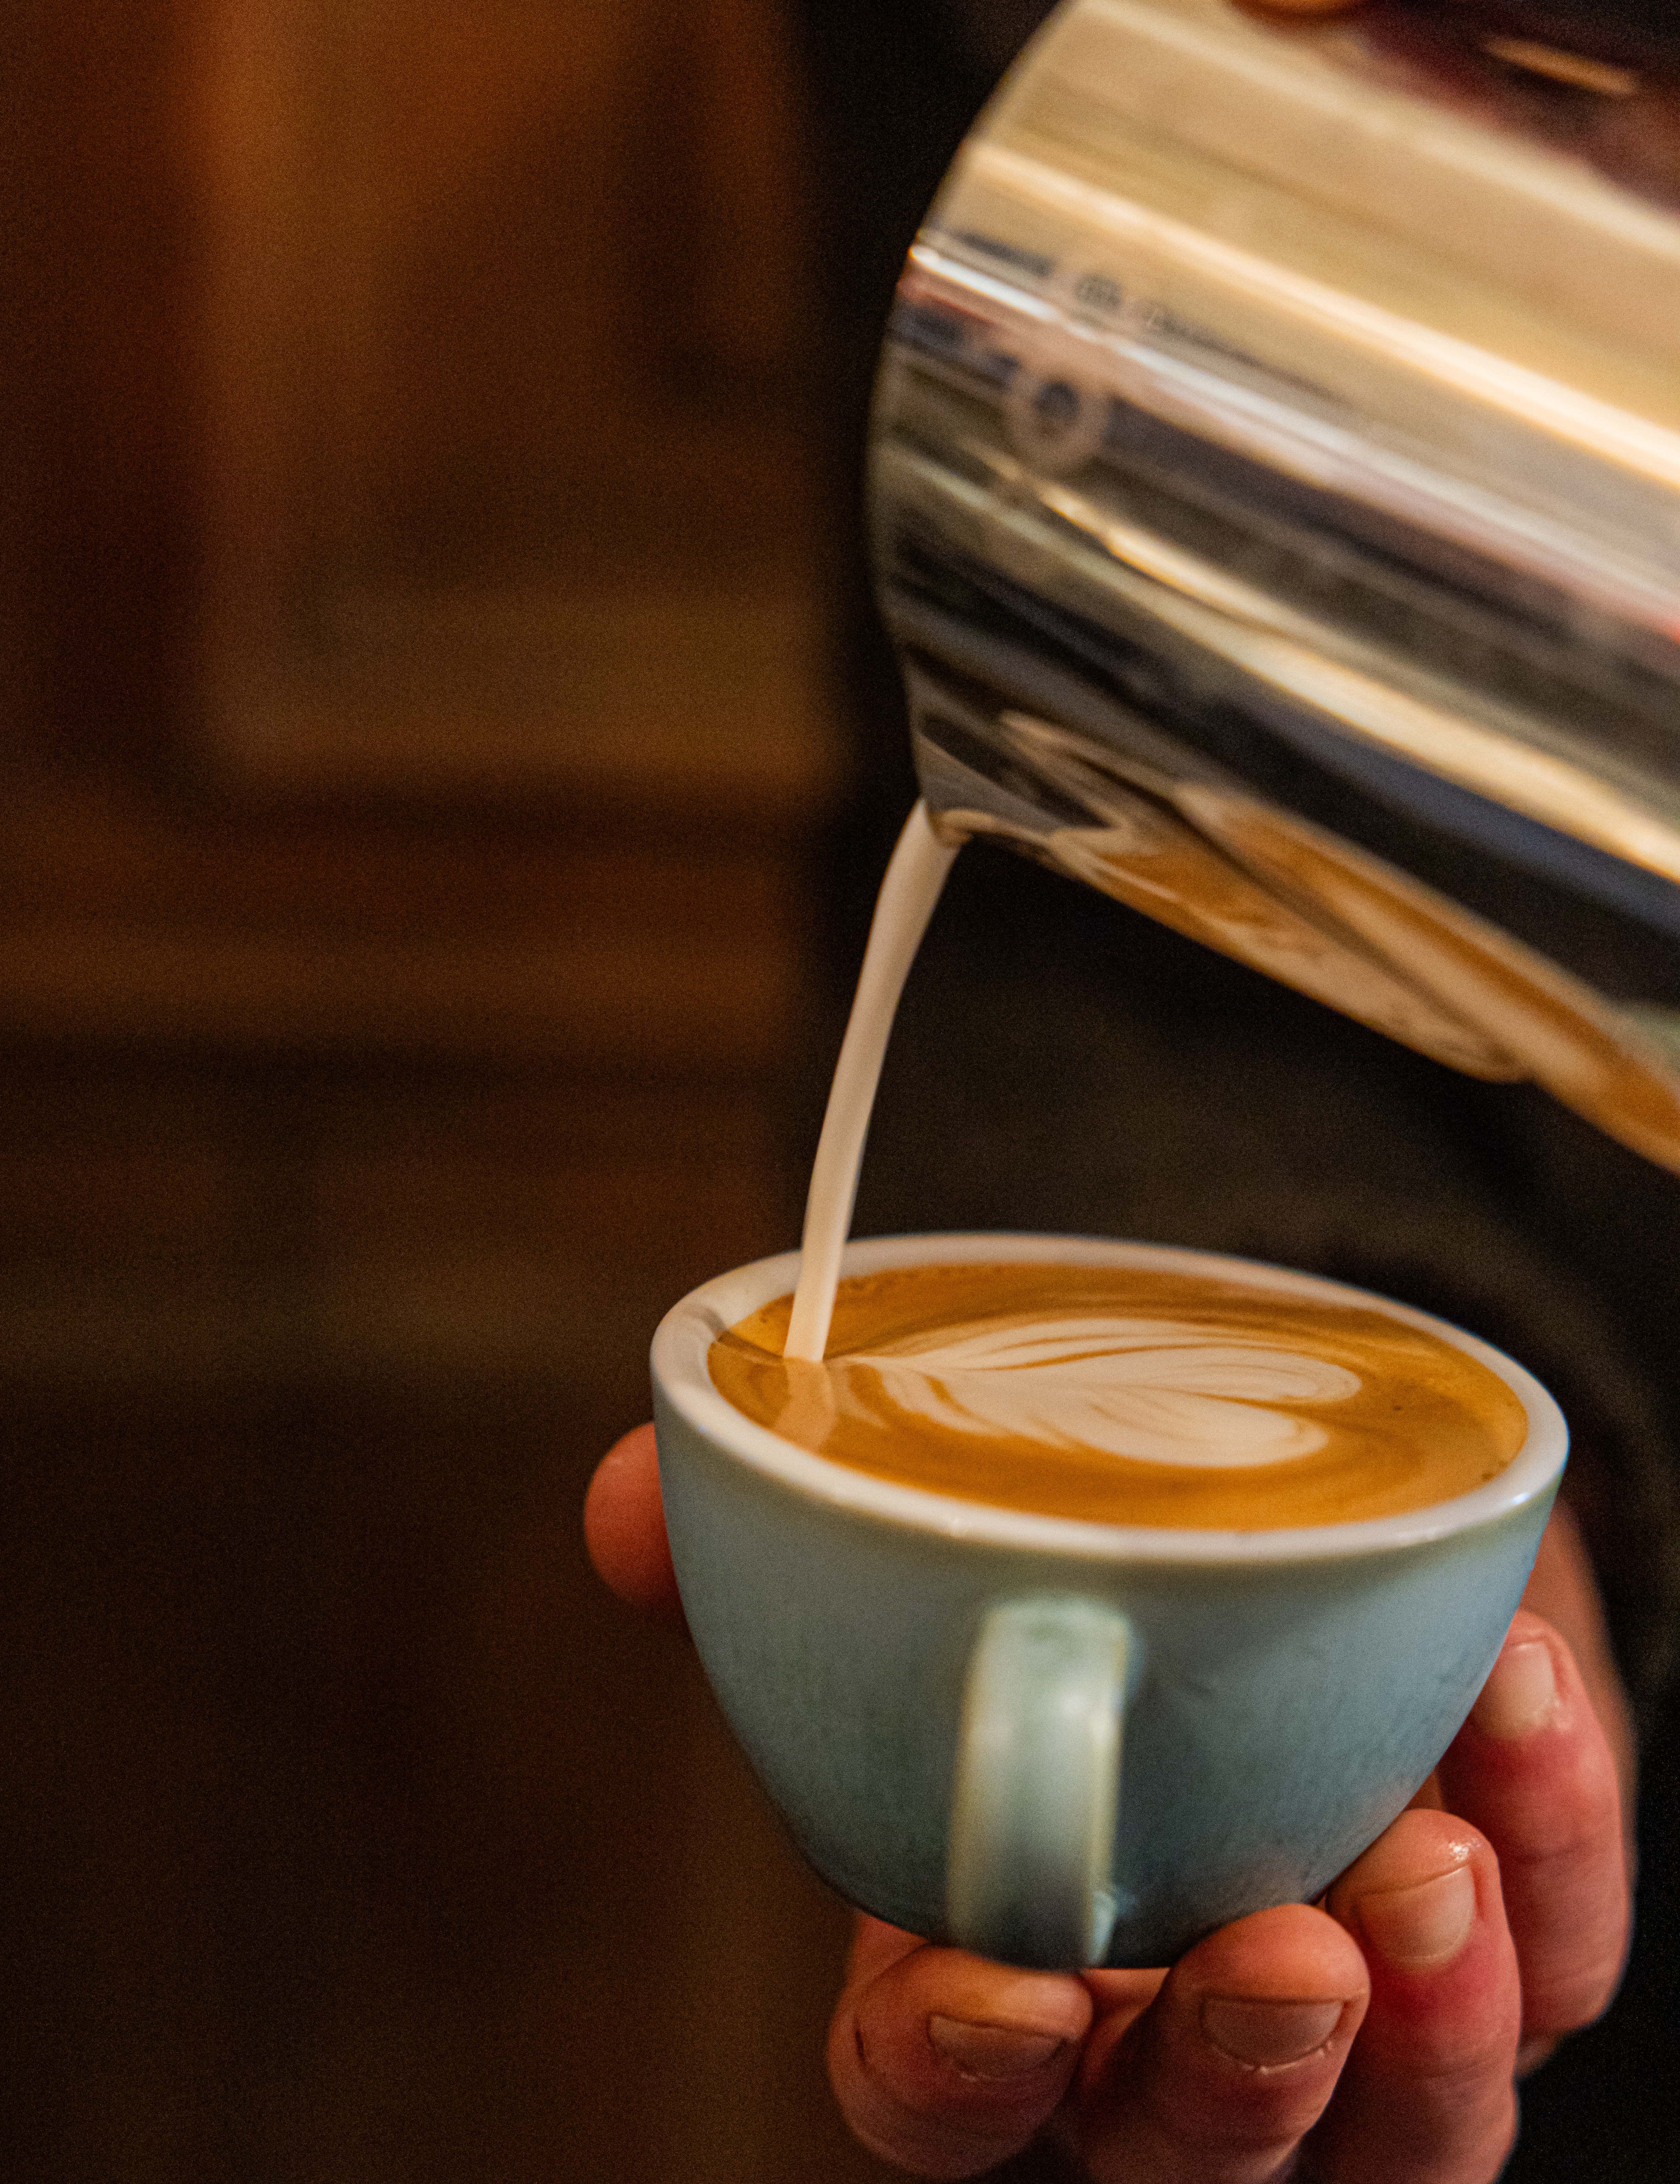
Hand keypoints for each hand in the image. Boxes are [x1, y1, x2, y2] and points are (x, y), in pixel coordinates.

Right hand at [587, 1426, 1633, 2180]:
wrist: (1284, 1505)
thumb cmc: (1084, 1559)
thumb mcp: (940, 1529)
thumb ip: (785, 1523)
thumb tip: (633, 1500)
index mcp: (1000, 1954)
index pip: (939, 2094)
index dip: (954, 2072)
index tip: (999, 1988)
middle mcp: (1171, 2023)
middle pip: (1187, 2158)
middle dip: (1233, 2086)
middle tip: (1285, 1953)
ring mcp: (1361, 2008)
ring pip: (1407, 2137)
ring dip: (1436, 2030)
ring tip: (1435, 1859)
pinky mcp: (1519, 1935)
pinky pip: (1567, 1960)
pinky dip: (1561, 1843)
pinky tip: (1515, 1690)